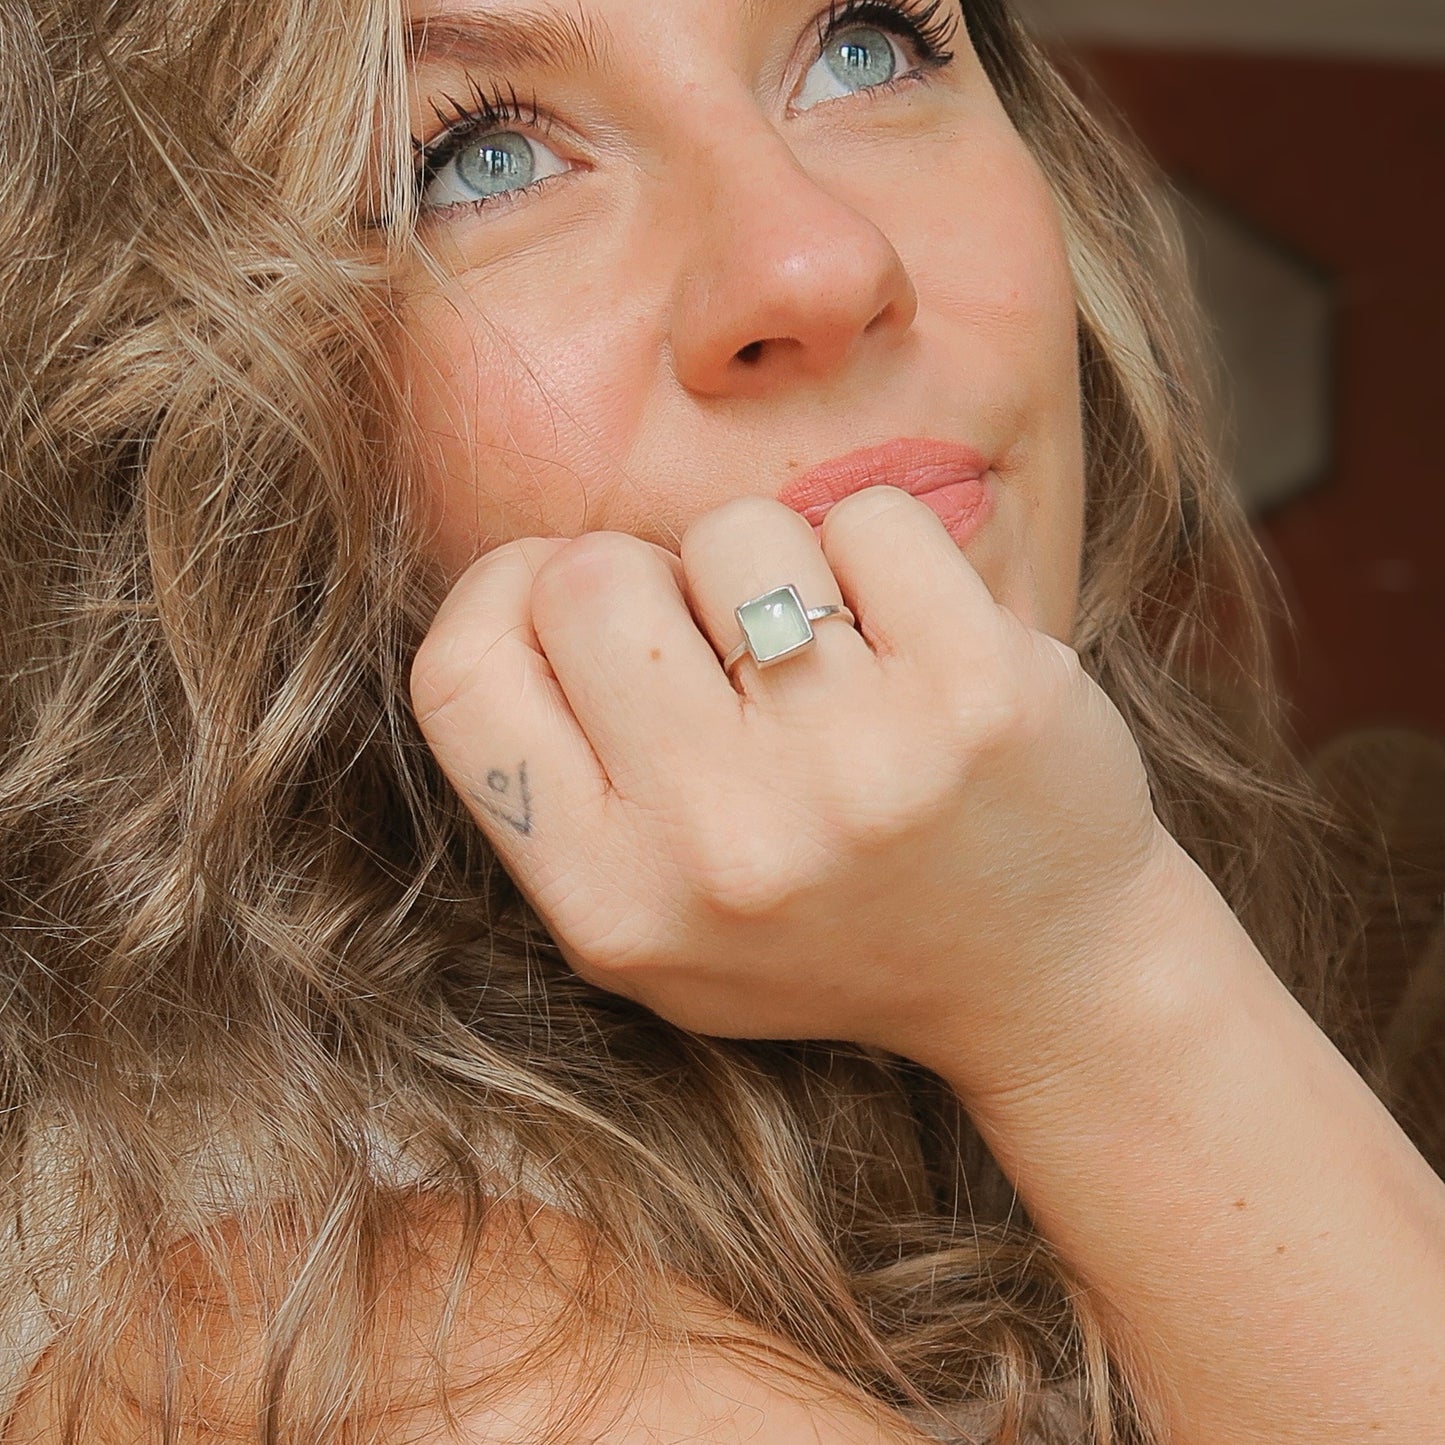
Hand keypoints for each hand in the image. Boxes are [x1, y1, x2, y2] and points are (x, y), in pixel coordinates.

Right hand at [410, 486, 1174, 1087]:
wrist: (1047, 972)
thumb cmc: (829, 929)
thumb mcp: (653, 923)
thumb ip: (555, 783)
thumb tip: (527, 582)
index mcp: (612, 903)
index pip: (458, 677)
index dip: (500, 600)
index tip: (565, 600)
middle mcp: (722, 844)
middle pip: (587, 578)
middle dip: (647, 581)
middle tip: (717, 646)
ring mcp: (855, 766)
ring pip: (735, 530)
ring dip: (774, 571)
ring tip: (830, 666)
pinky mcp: (975, 692)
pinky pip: (867, 518)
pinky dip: (882, 559)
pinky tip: (912, 650)